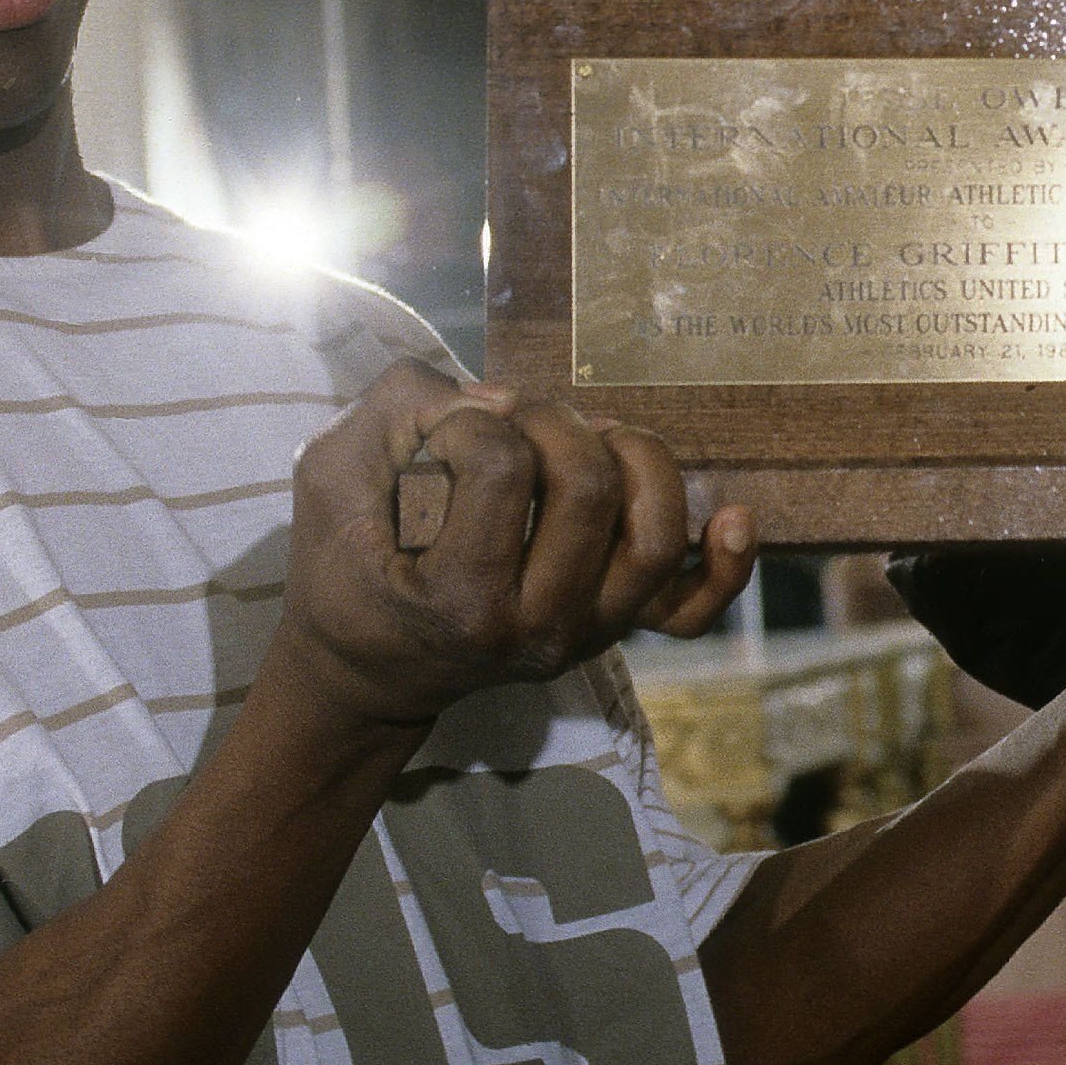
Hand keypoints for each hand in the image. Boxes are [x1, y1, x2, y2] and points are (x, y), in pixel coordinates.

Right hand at [267, 360, 754, 741]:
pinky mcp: (611, 629)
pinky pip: (692, 609)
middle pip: (590, 484)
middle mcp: (536, 629)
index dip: (470, 418)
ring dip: (631, 454)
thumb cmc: (345, 571)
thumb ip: (394, 412)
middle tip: (507, 416)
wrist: (367, 674)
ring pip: (655, 532)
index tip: (440, 429)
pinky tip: (734, 515)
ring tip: (585, 434)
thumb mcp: (330, 479)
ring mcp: (584, 634)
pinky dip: (724, 564)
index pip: (502, 465)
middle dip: (550, 419)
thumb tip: (482, 390)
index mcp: (460, 599)